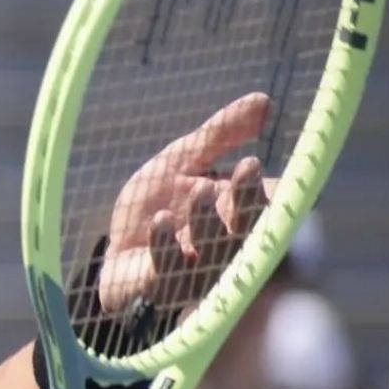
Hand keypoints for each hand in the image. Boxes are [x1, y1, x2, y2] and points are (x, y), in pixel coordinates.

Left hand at [98, 93, 272, 318]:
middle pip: (249, 229)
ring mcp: (197, 272)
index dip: (272, 188)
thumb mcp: (184, 160)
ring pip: (215, 252)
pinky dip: (167, 245)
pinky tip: (160, 220)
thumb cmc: (157, 201)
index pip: (270, 206)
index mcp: (239, 214)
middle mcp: (227, 247)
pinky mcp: (164, 288)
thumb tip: (264, 100)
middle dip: (249, 201)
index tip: (256, 162)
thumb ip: (220, 135)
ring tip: (199, 191)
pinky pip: (170, 271)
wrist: (116, 245)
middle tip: (246, 169)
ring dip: (209, 221)